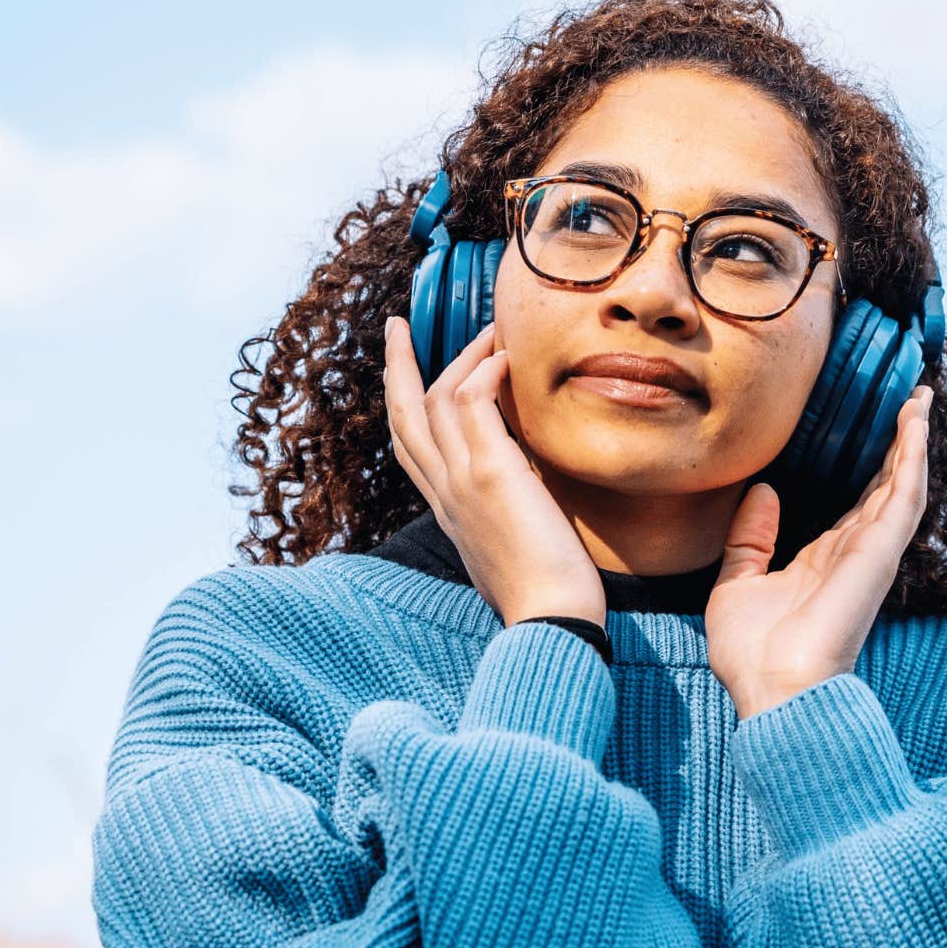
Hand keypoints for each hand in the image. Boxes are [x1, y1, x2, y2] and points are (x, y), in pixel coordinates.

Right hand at [382, 315, 605, 627]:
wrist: (550, 621)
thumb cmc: (546, 594)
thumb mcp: (513, 546)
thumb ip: (508, 512)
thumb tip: (529, 493)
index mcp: (447, 510)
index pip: (410, 448)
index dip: (403, 405)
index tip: (405, 373)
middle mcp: (444, 492)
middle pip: (402, 416)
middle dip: (396, 366)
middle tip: (397, 326)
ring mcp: (461, 480)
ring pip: (433, 399)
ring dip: (459, 357)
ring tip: (488, 331)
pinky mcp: (490, 473)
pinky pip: (471, 403)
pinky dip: (484, 373)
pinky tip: (506, 359)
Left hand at [705, 385, 933, 719]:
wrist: (771, 690)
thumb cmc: (752, 655)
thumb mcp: (737, 585)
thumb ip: (749, 540)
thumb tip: (763, 492)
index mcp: (822, 563)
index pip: (853, 506)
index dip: (867, 469)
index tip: (873, 434)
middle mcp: (853, 556)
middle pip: (885, 489)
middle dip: (899, 445)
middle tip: (912, 400)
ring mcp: (871, 554)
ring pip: (901, 485)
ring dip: (912, 440)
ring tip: (920, 398)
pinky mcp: (880, 554)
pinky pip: (904, 496)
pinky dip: (912, 457)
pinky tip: (915, 422)